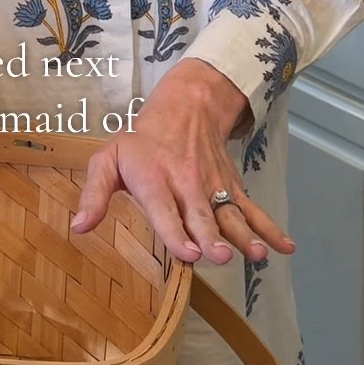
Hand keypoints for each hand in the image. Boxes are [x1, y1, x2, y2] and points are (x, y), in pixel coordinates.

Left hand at [70, 59, 294, 266]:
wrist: (186, 106)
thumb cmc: (141, 142)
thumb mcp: (109, 159)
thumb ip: (94, 194)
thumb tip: (78, 228)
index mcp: (153, 179)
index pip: (164, 210)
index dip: (176, 232)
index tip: (188, 253)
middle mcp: (186, 184)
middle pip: (201, 215)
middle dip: (211, 238)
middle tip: (220, 257)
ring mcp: (213, 187)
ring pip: (230, 214)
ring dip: (245, 236)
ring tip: (256, 256)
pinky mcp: (232, 188)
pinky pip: (253, 209)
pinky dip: (271, 228)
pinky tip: (285, 247)